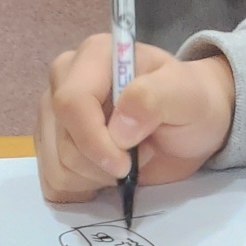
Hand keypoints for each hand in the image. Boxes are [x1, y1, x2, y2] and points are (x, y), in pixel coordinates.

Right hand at [37, 32, 236, 202]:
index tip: (125, 165)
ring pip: (58, 165)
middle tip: (140, 154)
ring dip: (97, 177)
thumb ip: (154, 100)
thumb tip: (118, 128)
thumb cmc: (191, 103)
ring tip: (128, 161)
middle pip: (63, 140)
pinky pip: (54, 181)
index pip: (71, 102)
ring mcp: (54, 113)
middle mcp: (65, 80)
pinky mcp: (53, 144)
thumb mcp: (187, 95)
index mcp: (93, 56)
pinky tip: (106, 178)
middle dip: (104, 163)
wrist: (192, 124)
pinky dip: (82, 188)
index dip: (94, 141)